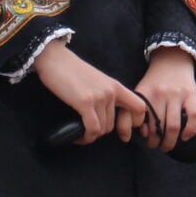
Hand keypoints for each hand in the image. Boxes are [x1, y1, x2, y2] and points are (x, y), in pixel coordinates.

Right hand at [34, 43, 151, 146]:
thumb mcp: (97, 81)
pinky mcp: (85, 103)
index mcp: (116, 86)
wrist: (55, 59)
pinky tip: (77, 137)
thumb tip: (105, 115)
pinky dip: (85, 137)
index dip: (136, 122)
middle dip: (99, 131)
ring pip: (101, 129)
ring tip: (80, 133)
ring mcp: (99, 97)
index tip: (124, 131)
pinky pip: (92, 129)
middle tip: (87, 131)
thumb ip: (105, 94)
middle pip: (112, 125)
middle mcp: (111, 92)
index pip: (140, 107)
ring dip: (90, 135)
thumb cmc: (72, 71)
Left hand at [134, 47, 195, 151]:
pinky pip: (193, 116)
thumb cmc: (154, 82)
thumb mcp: (140, 91)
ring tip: (168, 145)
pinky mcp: (192, 95)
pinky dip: (190, 131)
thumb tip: (139, 134)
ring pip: (174, 125)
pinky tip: (185, 137)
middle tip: (157, 146)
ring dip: (171, 141)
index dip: (144, 135)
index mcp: (145, 94)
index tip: (146, 140)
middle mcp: (160, 94)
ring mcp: (177, 95)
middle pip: (158, 127)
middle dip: (157, 142)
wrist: (172, 60)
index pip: (140, 121)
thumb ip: (134, 111)